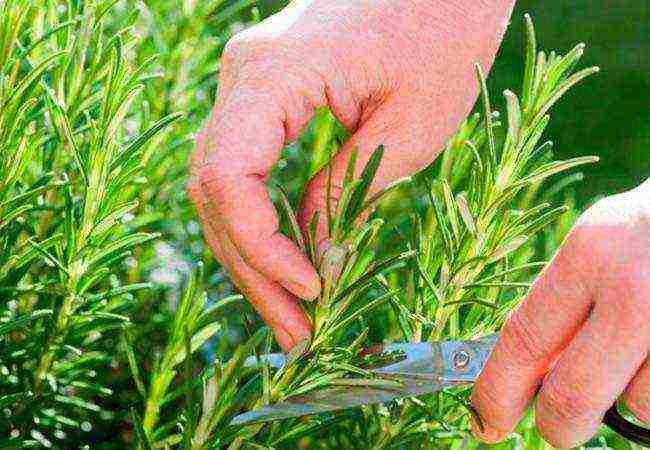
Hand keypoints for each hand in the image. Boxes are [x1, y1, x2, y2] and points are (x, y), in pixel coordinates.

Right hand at [188, 0, 515, 350]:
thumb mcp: (412, 126)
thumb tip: (313, 256)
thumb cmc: (447, 30)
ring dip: (255, 254)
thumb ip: (348, 191)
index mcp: (272, 73)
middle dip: (253, 269)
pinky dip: (264, 221)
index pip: (227, 178)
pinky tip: (289, 262)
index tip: (312, 292)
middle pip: (215, 192)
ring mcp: (249, 83)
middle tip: (296, 334)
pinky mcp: (267, 96)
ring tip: (293, 315)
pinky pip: (246, 169)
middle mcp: (243, 74)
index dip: (261, 248)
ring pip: (224, 187)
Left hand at [471, 180, 649, 447]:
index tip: (484, 421)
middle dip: (558, 425)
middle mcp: (633, 289)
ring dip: (631, 395)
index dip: (496, 392)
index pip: (523, 339)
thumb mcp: (603, 243)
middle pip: (571, 397)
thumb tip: (533, 371)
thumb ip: (567, 300)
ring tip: (643, 345)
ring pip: (638, 405)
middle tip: (558, 426)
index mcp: (590, 252)